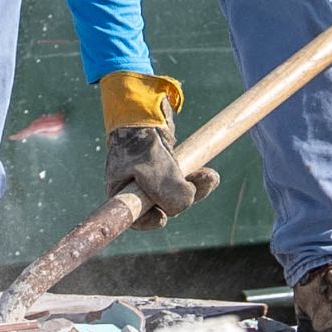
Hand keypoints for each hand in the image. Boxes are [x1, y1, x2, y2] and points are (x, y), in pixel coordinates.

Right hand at [99, 72, 218, 220]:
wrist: (145, 109)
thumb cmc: (140, 139)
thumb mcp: (152, 168)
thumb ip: (170, 193)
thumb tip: (187, 202)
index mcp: (123, 191)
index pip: (135, 219)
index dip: (149, 222)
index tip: (162, 219)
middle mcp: (138, 189)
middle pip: (163, 208)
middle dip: (181, 200)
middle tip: (195, 182)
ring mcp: (154, 180)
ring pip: (178, 196)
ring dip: (196, 188)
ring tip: (209, 175)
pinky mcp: (169, 170)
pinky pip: (186, 183)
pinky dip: (198, 180)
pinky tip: (208, 173)